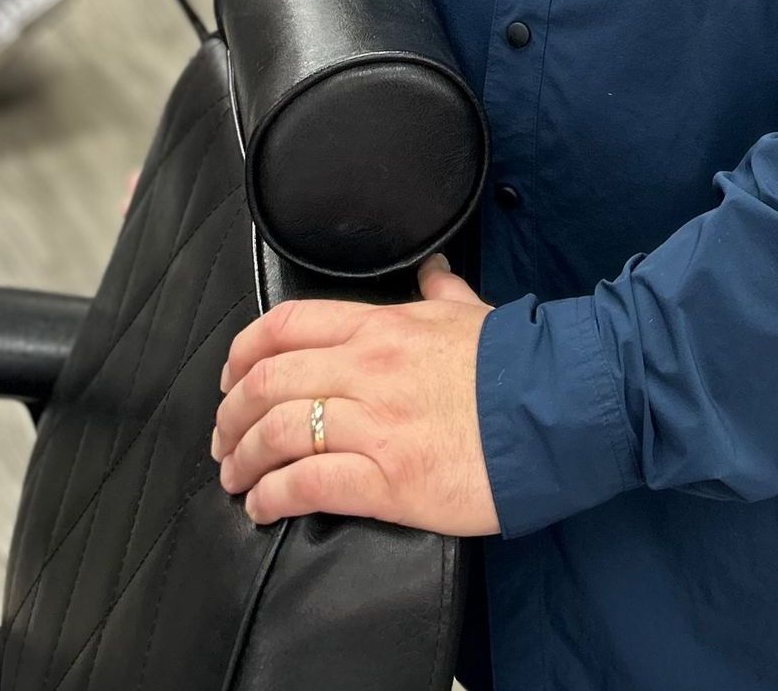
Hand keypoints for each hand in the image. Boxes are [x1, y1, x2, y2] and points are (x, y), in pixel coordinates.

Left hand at [211, 255, 499, 535]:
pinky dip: (273, 496)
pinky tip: (263, 506)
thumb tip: (433, 270)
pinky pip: (308, 484)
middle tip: (222, 436)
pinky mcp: (387, 479)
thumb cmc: (516, 362)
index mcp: (382, 327)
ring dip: (242, 457)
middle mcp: (367, 369)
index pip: (288, 326)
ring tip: (235, 475)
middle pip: (268, 381)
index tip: (229, 376)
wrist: (555, 408)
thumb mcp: (472, 312)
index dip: (244, 352)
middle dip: (231, 412)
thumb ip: (442, 291)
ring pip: (277, 432)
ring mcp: (374, 424)